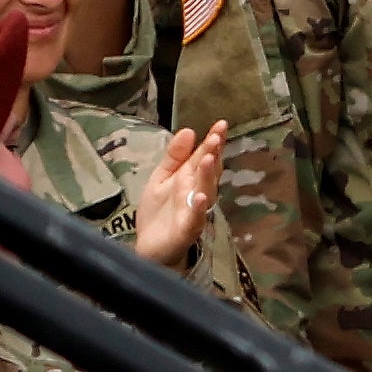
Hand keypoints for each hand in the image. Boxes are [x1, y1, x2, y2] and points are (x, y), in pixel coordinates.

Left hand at [132, 119, 225, 270]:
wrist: (150, 247)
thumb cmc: (159, 211)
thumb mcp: (161, 178)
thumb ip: (174, 156)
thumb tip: (189, 130)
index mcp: (191, 177)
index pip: (205, 155)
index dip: (213, 141)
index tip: (221, 124)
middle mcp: (198, 191)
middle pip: (209, 170)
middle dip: (213, 154)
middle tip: (216, 137)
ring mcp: (194, 210)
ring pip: (205, 191)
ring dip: (208, 176)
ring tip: (208, 159)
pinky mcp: (187, 229)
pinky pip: (195, 218)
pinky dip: (199, 208)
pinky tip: (200, 198)